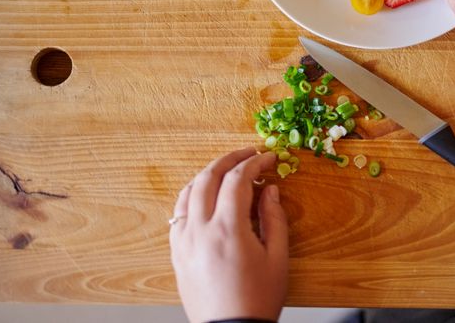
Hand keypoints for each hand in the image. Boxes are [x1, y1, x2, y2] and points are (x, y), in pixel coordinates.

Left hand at [170, 148, 287, 322]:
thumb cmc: (257, 299)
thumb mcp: (277, 258)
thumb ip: (274, 219)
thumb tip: (270, 190)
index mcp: (228, 230)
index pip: (238, 179)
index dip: (255, 162)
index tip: (268, 158)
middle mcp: (200, 230)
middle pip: (208, 177)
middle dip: (230, 159)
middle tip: (248, 154)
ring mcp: (183, 241)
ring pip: (188, 192)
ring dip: (208, 174)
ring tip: (227, 171)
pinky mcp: (176, 252)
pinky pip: (178, 213)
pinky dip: (192, 196)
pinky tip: (205, 196)